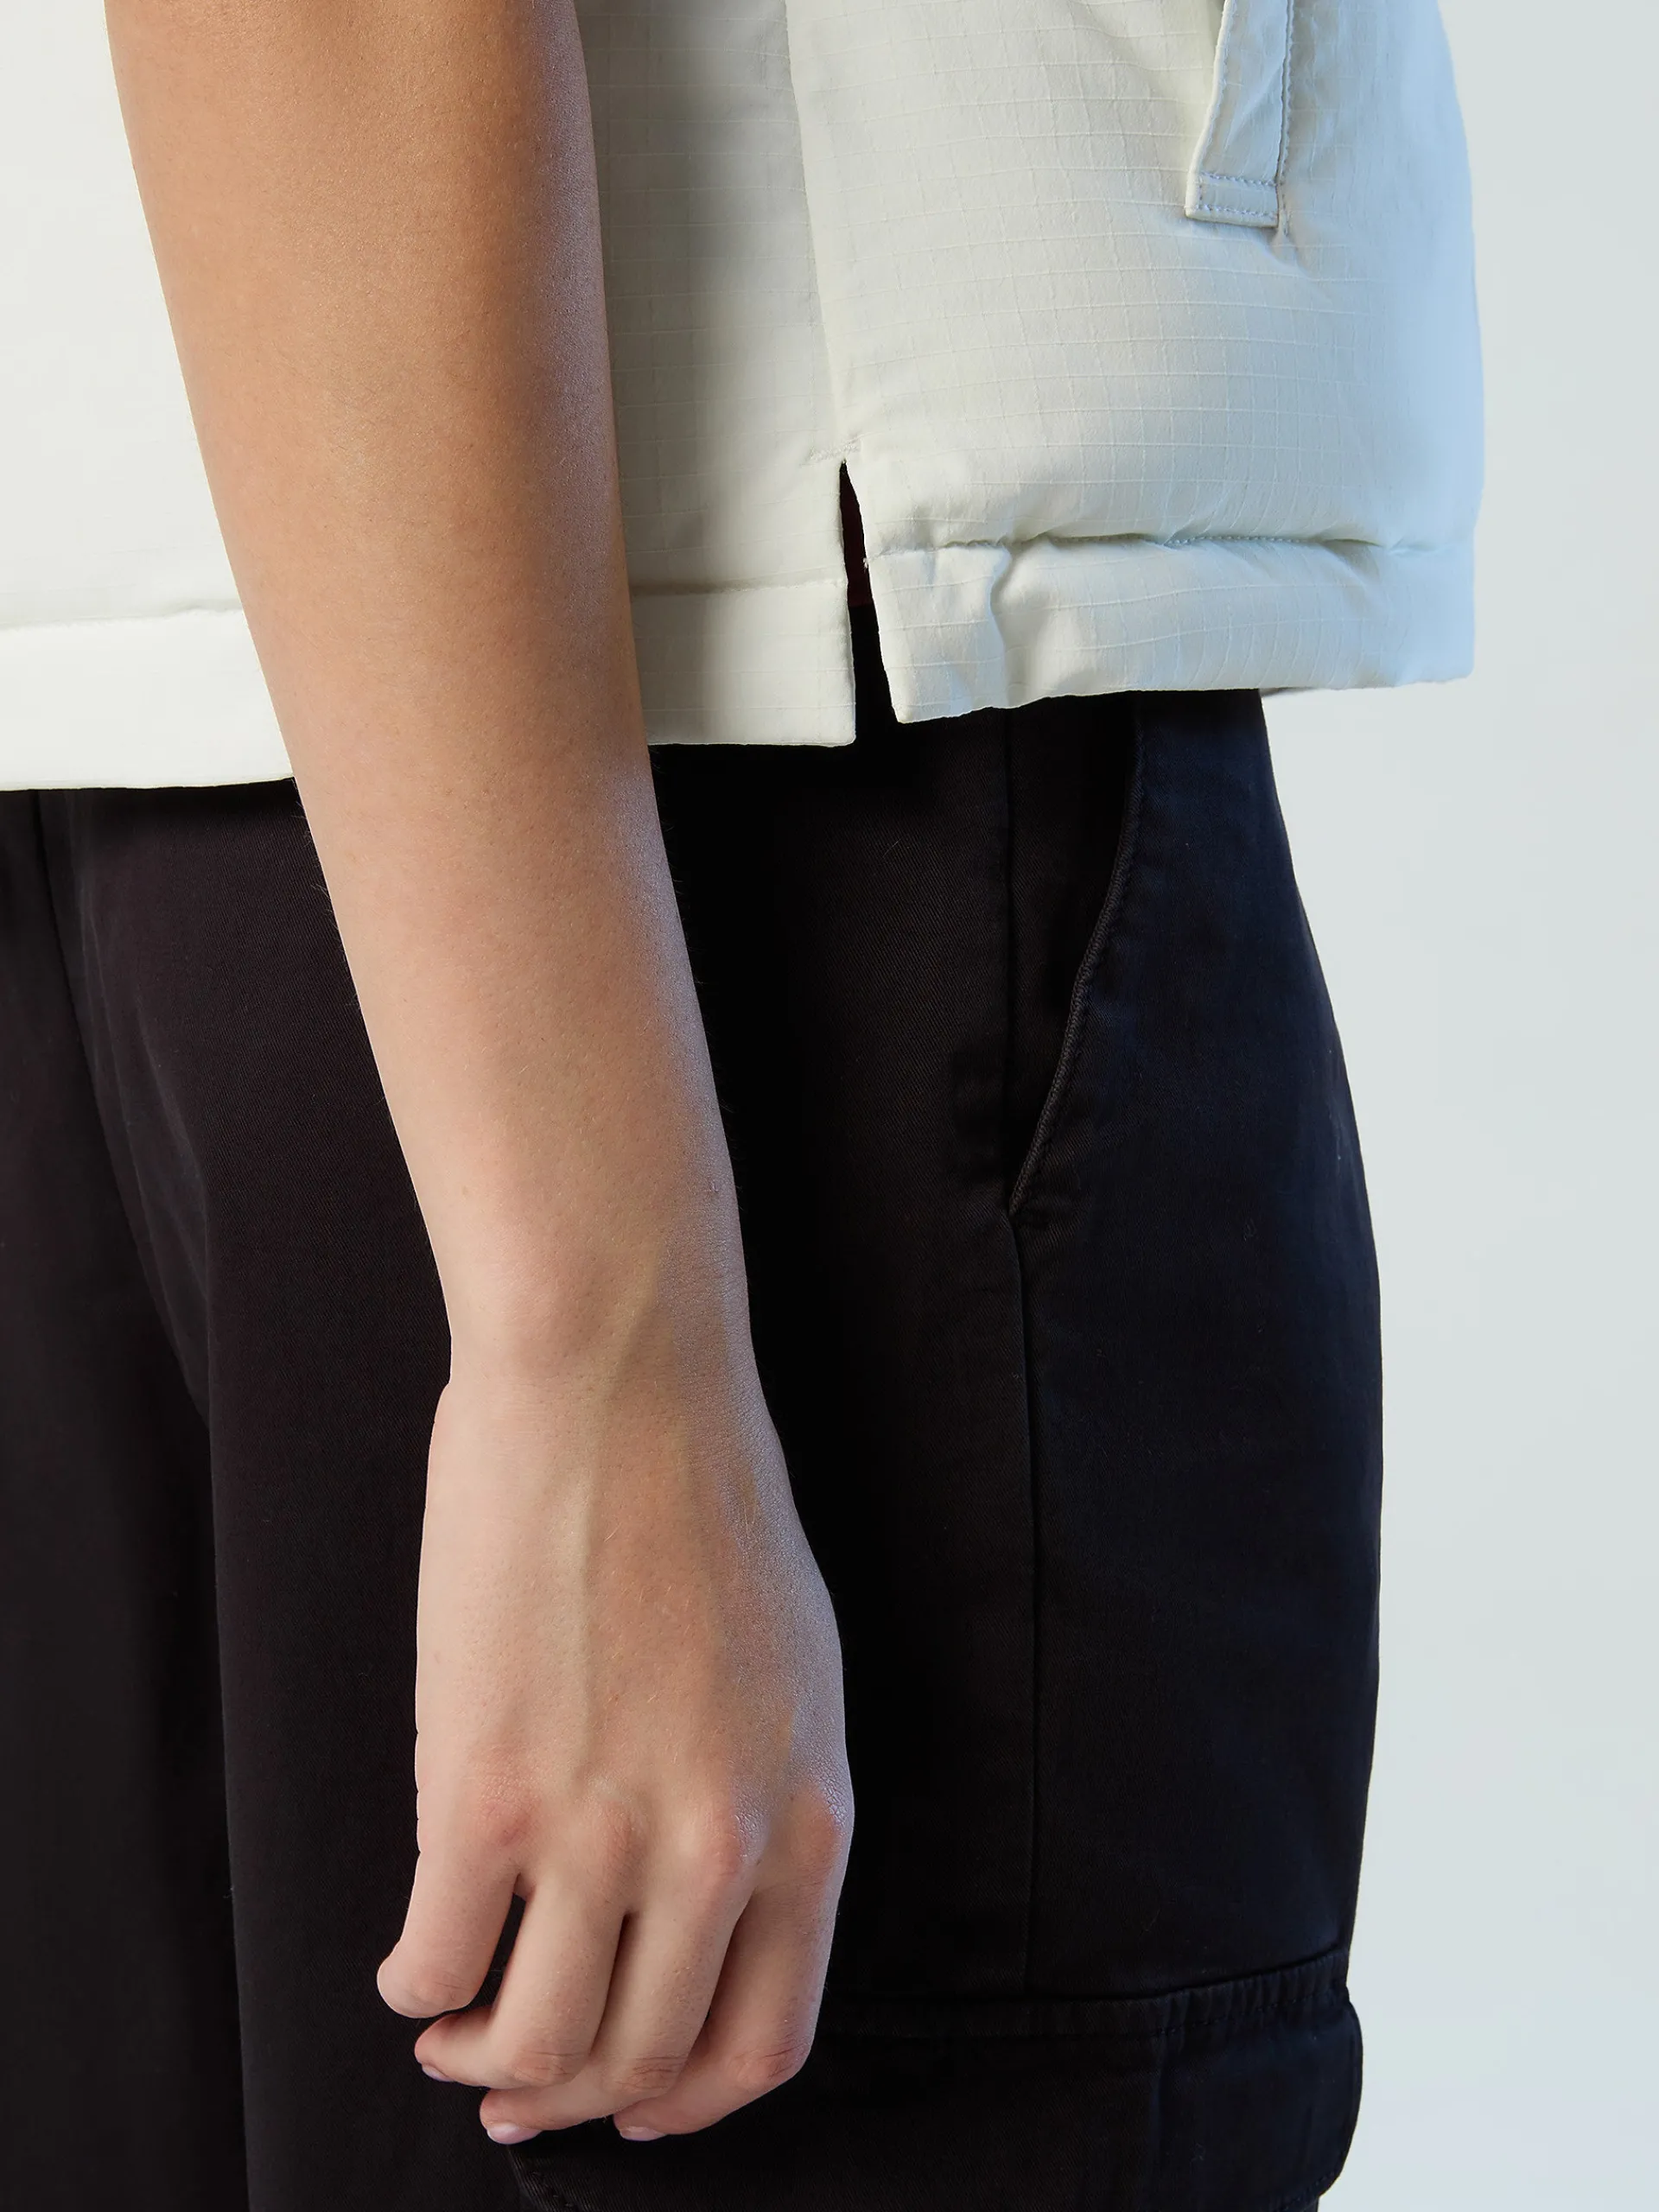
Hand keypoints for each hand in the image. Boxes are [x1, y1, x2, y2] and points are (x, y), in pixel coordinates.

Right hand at [376, 1314, 851, 2144]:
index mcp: (808, 1820)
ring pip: (537, 2040)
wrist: (617, 1388)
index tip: (631, 2105)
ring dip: (483, 2059)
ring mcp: (601, 1831)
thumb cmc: (701, 1502)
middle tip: (512, 2084)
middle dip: (569, 2095)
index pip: (765, 2043)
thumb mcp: (791, 1673)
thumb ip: (758, 1801)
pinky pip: (437, 1960)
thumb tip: (688, 1903)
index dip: (685, 2102)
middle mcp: (718, 1850)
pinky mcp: (487, 1794)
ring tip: (453, 2028)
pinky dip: (415, 1987)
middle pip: (641, 2060)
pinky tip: (410, 1961)